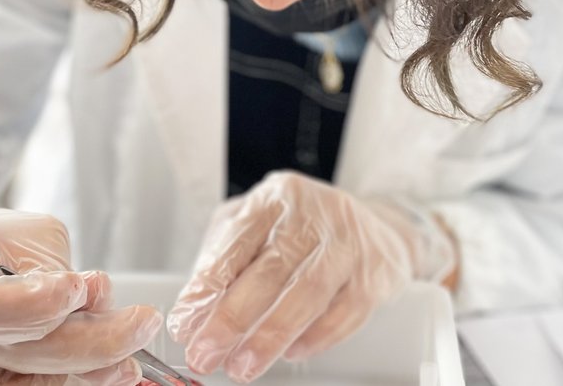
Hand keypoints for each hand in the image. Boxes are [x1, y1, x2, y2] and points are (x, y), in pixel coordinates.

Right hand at [0, 186, 160, 385]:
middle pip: (5, 356)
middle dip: (85, 345)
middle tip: (141, 326)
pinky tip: (94, 371)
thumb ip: (58, 270)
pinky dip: (53, 384)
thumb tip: (99, 306)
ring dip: (78, 374)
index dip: (33, 307)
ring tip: (127, 359)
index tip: (83, 290)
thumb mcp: (23, 230)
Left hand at [167, 172, 455, 382]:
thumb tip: (192, 315)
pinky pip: (343, 312)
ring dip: (270, 336)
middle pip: (270, 270)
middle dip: (232, 319)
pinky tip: (291, 353)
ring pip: (307, 293)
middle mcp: (313, 213)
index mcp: (275, 197)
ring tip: (243, 365)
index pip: (235, 243)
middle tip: (206, 353)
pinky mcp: (374, 272)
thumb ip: (223, 262)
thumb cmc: (303, 228)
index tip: (186, 324)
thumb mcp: (256, 225)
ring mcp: (348, 242)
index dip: (207, 288)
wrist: (376, 226)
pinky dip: (315, 338)